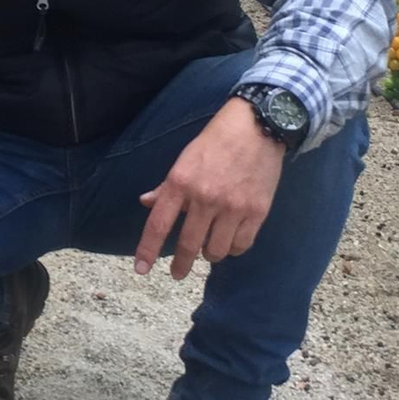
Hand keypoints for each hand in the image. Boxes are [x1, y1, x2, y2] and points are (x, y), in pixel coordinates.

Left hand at [134, 97, 285, 280]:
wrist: (257, 126)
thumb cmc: (216, 142)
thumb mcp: (185, 159)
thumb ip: (167, 187)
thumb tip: (147, 203)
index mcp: (181, 182)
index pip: (158, 225)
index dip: (147, 250)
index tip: (141, 269)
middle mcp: (205, 197)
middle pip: (189, 245)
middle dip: (181, 265)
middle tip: (178, 273)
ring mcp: (232, 206)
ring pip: (216, 251)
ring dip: (210, 253)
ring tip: (210, 246)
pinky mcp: (257, 211)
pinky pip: (241, 245)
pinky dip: (234, 248)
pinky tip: (231, 239)